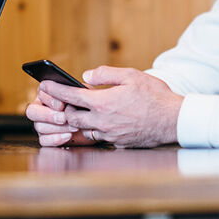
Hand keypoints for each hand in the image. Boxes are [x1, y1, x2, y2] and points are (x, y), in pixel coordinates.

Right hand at [25, 88, 97, 147]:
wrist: (93, 126)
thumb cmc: (87, 107)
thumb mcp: (84, 95)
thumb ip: (75, 90)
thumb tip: (69, 90)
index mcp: (47, 93)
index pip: (40, 93)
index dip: (50, 100)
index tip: (62, 105)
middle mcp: (41, 108)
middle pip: (32, 111)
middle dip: (48, 115)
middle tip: (64, 118)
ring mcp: (41, 124)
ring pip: (39, 126)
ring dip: (57, 128)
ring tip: (73, 127)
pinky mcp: (45, 138)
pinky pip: (43, 140)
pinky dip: (56, 139)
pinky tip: (68, 136)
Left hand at [27, 66, 181, 147]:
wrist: (173, 120)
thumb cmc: (155, 96)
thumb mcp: (131, 76)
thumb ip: (106, 75)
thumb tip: (87, 76)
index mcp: (103, 103)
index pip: (71, 96)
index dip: (55, 90)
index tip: (44, 85)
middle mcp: (102, 122)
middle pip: (71, 116)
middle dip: (61, 108)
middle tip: (56, 101)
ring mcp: (109, 135)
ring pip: (83, 129)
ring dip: (76, 121)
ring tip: (74, 112)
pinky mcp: (117, 143)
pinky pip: (98, 137)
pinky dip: (92, 130)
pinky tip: (96, 123)